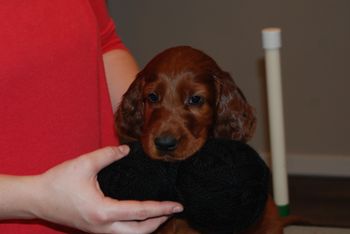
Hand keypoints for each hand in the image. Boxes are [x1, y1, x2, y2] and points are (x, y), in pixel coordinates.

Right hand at [31, 146, 182, 233]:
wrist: (37, 199)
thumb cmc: (58, 182)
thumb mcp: (84, 163)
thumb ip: (108, 154)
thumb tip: (127, 149)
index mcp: (102, 211)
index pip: (140, 212)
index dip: (161, 208)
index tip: (177, 205)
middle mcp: (103, 227)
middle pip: (139, 233)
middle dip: (159, 222)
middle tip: (172, 209)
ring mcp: (98, 231)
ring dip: (148, 227)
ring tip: (160, 214)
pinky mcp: (95, 229)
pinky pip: (122, 233)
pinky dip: (136, 228)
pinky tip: (140, 217)